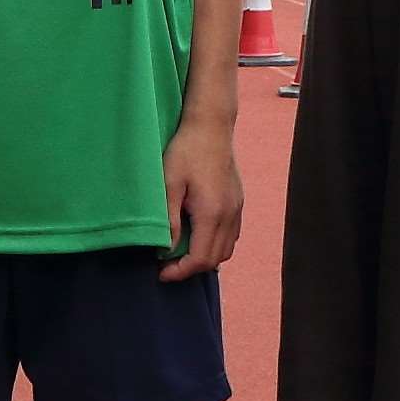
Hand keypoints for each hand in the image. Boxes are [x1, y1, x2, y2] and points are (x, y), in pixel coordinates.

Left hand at [157, 112, 241, 283]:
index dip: (180, 272)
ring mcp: (237, 209)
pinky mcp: (238, 203)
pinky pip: (231, 236)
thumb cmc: (186, 151)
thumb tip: (167, 250)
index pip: (200, 258)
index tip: (161, 273)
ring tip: (181, 253)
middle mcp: (229, 215)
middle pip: (215, 259)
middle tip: (167, 265)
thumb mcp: (169, 184)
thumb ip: (169, 220)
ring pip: (227, 250)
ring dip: (205, 258)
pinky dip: (216, 245)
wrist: (211, 127)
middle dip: (191, 268)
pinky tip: (198, 237)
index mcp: (212, 212)